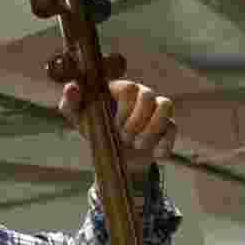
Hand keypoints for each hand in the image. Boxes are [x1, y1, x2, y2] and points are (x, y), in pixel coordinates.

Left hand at [59, 80, 176, 179]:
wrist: (113, 157)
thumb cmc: (94, 129)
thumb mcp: (79, 118)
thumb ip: (71, 103)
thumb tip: (72, 88)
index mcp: (120, 89)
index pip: (129, 88)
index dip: (123, 109)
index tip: (114, 126)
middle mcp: (140, 95)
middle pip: (148, 95)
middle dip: (135, 122)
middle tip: (124, 138)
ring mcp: (156, 110)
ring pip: (165, 105)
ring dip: (151, 130)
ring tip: (138, 145)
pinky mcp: (167, 127)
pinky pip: (174, 128)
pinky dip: (164, 144)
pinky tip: (154, 154)